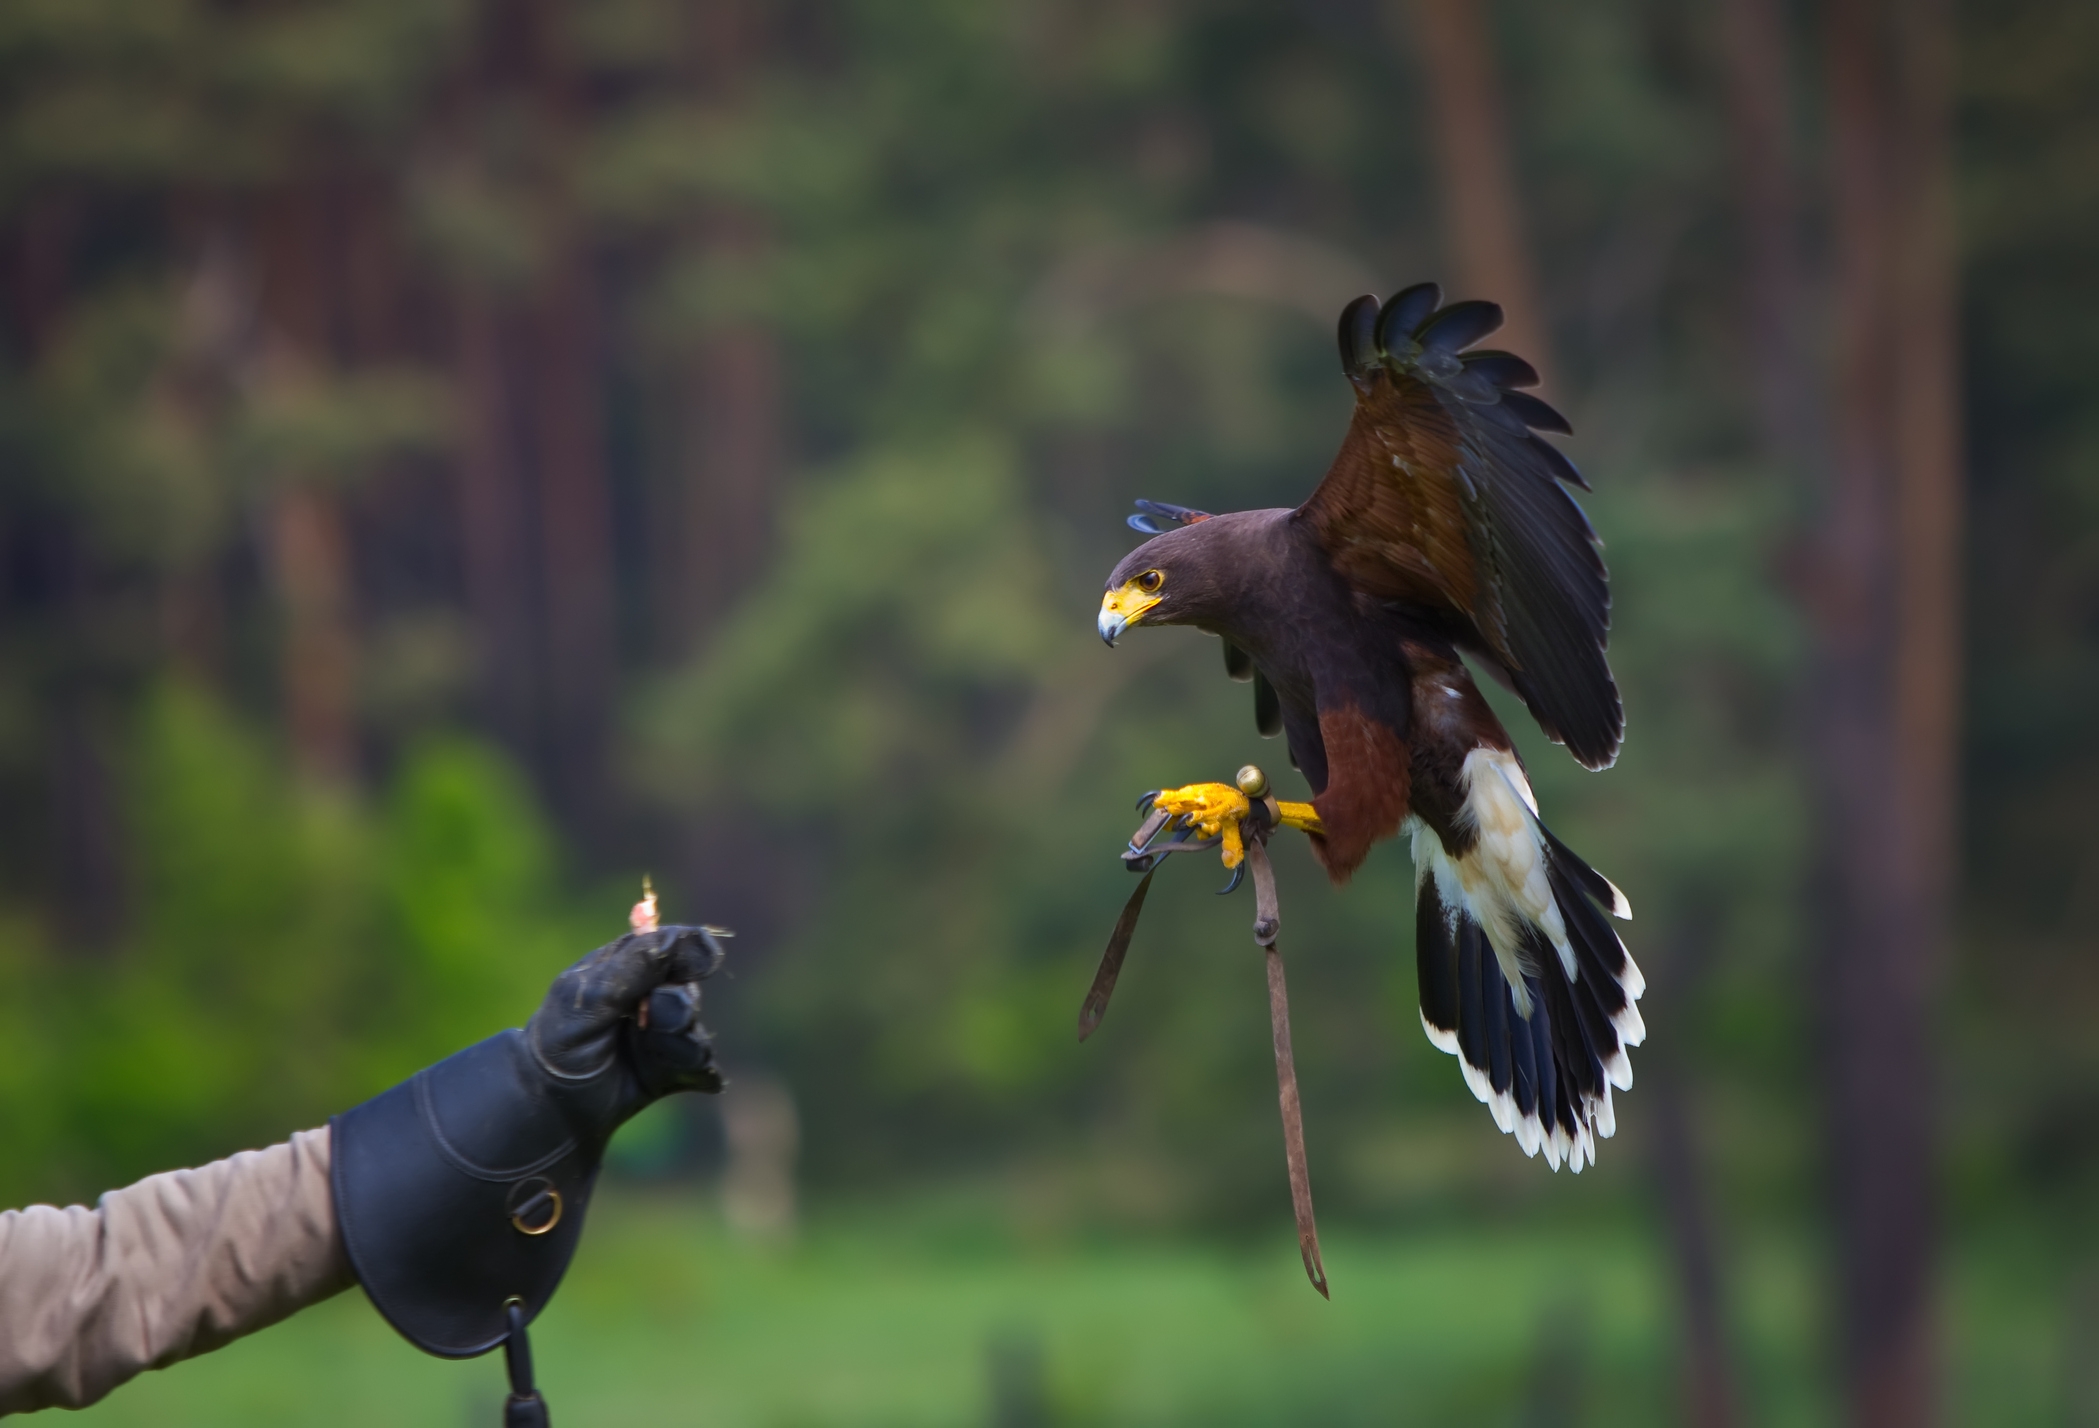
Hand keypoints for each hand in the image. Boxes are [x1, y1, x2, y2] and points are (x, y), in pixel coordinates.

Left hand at [526, 925, 726, 1119]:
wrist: (551, 1104)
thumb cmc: (562, 1039)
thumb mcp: (589, 995)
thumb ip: (636, 965)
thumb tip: (688, 937)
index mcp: (631, 966)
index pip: (676, 946)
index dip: (693, 951)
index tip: (706, 961)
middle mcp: (654, 997)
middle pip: (689, 992)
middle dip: (673, 1008)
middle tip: (641, 1021)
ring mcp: (665, 1035)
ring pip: (697, 1034)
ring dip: (675, 1045)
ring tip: (645, 1055)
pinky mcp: (675, 1071)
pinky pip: (702, 1067)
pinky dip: (691, 1072)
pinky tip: (668, 1077)